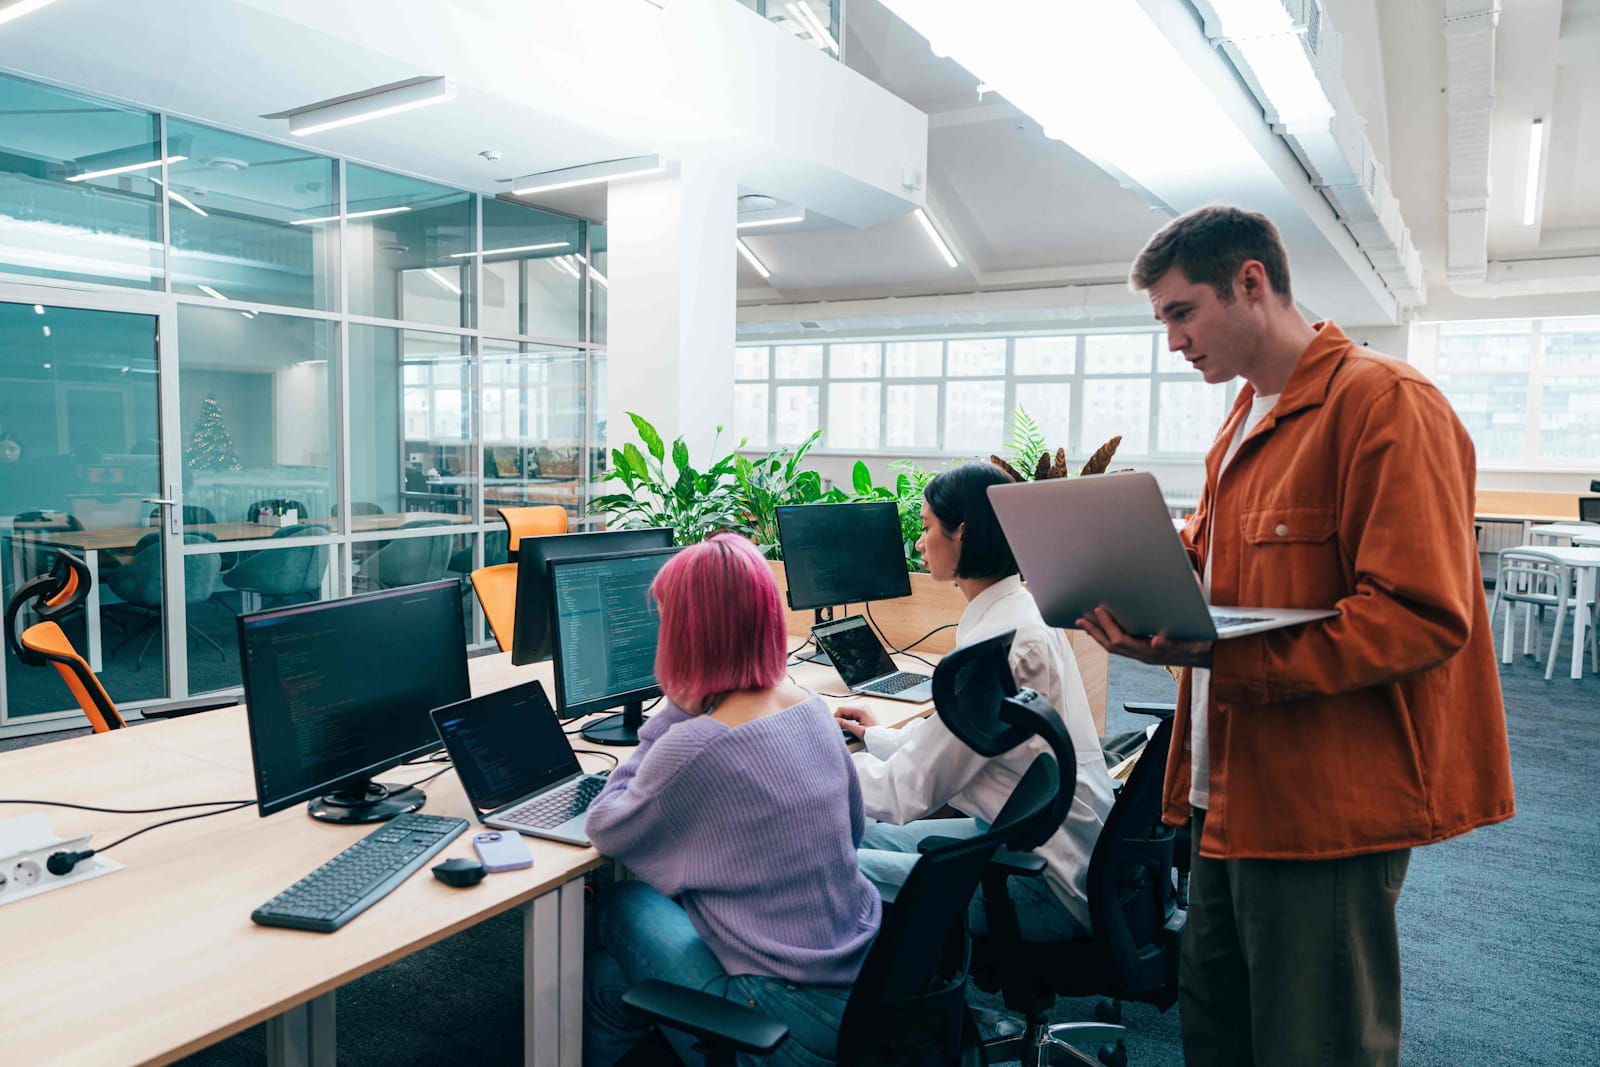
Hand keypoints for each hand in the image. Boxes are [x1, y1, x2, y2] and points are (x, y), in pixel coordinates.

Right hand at [834, 703, 877, 739]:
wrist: (882, 738)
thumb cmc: (874, 735)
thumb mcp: (858, 731)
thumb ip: (845, 725)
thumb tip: (835, 721)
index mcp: (861, 709)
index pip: (842, 708)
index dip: (836, 716)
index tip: (833, 724)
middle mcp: (862, 706)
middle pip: (844, 709)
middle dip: (839, 717)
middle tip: (837, 727)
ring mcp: (863, 709)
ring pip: (846, 712)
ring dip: (843, 719)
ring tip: (843, 727)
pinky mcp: (862, 712)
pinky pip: (851, 714)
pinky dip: (847, 719)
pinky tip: (847, 726)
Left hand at [1077, 606, 1213, 668]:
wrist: (1212, 653)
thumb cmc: (1203, 642)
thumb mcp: (1193, 641)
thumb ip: (1175, 641)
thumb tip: (1156, 640)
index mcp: (1153, 652)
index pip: (1123, 642)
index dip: (1109, 627)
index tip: (1099, 610)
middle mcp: (1145, 656)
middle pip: (1113, 646)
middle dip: (1096, 631)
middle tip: (1081, 617)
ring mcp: (1144, 655)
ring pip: (1115, 648)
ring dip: (1098, 634)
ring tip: (1084, 621)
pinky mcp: (1145, 651)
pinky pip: (1122, 646)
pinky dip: (1108, 636)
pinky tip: (1102, 626)